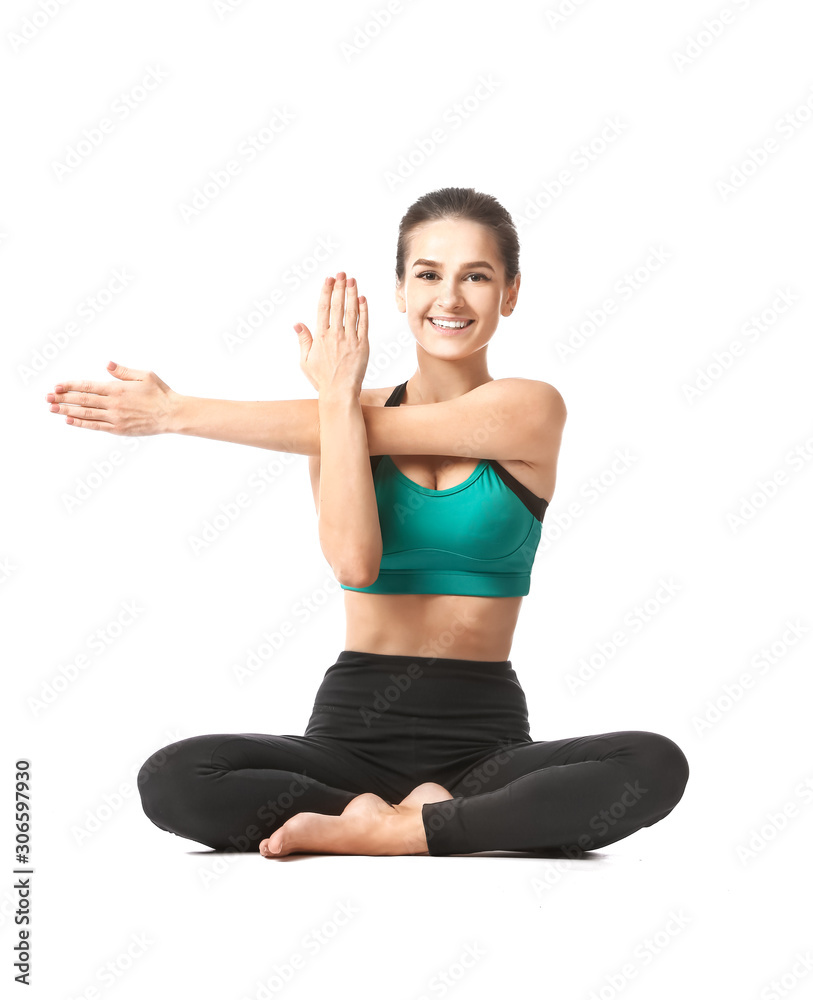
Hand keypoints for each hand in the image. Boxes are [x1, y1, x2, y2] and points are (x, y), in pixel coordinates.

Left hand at [45, 362, 177, 434]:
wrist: (172, 415)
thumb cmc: (161, 393)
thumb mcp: (145, 375)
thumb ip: (124, 371)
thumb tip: (107, 364)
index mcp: (117, 388)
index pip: (88, 386)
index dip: (70, 386)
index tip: (57, 386)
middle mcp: (113, 403)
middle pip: (82, 400)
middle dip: (62, 398)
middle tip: (47, 398)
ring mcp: (115, 417)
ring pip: (85, 414)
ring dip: (67, 411)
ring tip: (52, 409)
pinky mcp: (119, 429)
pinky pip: (95, 426)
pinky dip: (81, 424)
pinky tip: (69, 421)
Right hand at [294, 271, 368, 394]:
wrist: (339, 392)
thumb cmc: (321, 379)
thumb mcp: (305, 361)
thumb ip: (303, 340)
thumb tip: (297, 324)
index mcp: (320, 337)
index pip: (323, 308)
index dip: (327, 292)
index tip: (329, 279)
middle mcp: (335, 335)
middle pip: (338, 306)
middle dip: (340, 287)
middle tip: (342, 273)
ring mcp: (350, 339)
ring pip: (351, 312)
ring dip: (352, 294)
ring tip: (352, 280)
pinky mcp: (363, 345)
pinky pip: (364, 324)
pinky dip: (364, 311)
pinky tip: (363, 299)